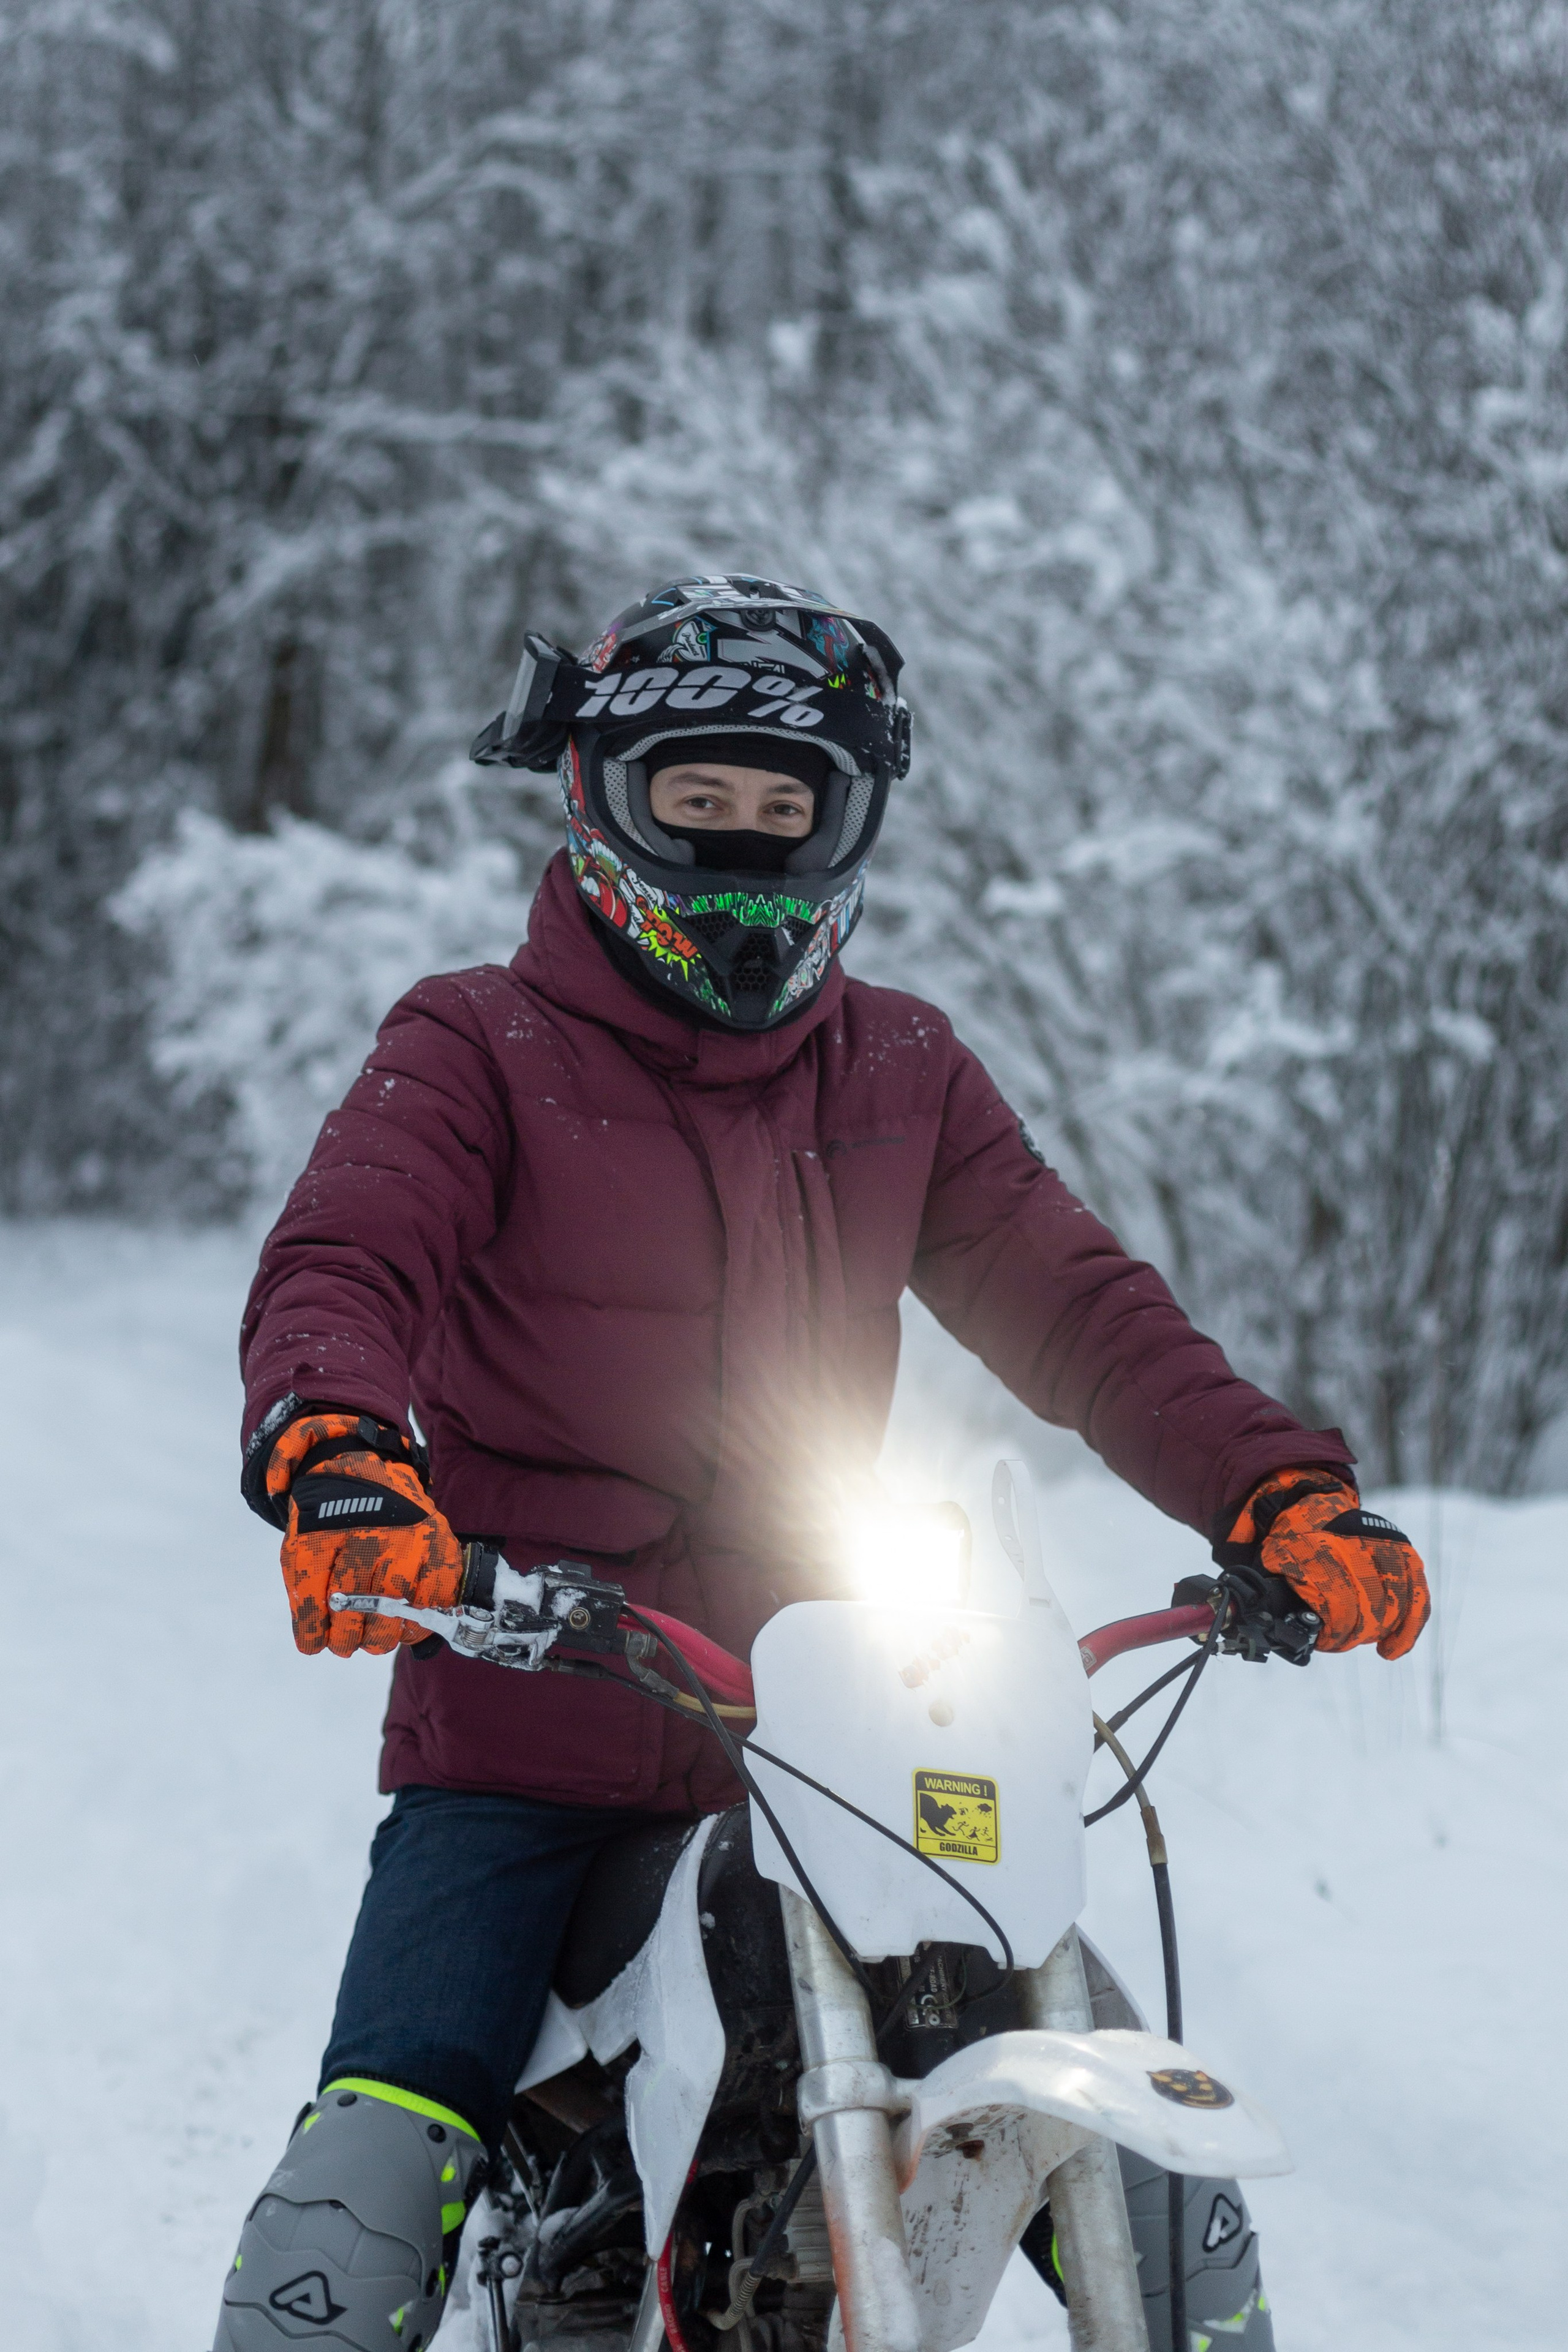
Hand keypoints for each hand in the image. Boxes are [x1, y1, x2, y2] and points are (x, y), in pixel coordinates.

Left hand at [264, 1410, 463, 1656]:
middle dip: (349, 1638)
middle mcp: (368, 1533)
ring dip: (385, 1635)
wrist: (363, 1471)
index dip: (313, 1630)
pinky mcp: (438, 1540)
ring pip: (398, 1605)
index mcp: (324, 1533)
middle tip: (347, 1645)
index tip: (314, 1644)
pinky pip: (438, 1593)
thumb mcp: (302, 1548)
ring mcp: (407, 1536)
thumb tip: (314, 1643)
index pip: (315, 1595)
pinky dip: (423, 1616)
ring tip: (375, 1638)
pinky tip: (407, 1621)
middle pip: (360, 1605)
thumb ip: (305, 1594)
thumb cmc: (331, 1522)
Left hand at [1222, 1470, 1428, 1658]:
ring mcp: (1382, 1545)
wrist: (1310, 1506)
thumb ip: (1267, 1595)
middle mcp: (1353, 1543)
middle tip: (1338, 1640)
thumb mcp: (1267, 1563)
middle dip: (1354, 1632)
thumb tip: (1254, 1627)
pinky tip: (1392, 1649)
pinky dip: (1409, 1626)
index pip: (1338, 1600)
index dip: (1335, 1630)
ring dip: (1379, 1630)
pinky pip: (1416, 1594)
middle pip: (1368, 1605)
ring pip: (1395, 1602)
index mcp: (1315, 1548)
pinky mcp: (1403, 1551)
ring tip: (1362, 1640)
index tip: (1324, 1641)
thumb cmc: (1288, 1546)